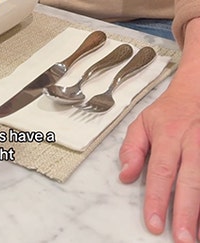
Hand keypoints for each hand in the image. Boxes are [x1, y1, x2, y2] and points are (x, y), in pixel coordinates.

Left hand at [119, 35, 199, 241]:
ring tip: (198, 235)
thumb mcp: (141, 122)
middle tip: (183, 239)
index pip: (161, 172)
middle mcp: (192, 143)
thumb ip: (131, 149)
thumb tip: (125, 176)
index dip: (157, 200)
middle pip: (190, 182)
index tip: (155, 224)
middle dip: (187, 213)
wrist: (199, 90)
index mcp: (168, 136)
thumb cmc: (170, 112)